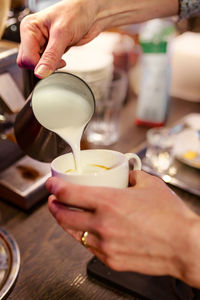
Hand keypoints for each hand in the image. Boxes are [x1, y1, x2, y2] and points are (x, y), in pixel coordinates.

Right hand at [17, 0, 101, 77]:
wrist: (92, 13)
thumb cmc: (76, 13)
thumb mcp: (62, 35)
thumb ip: (51, 56)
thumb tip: (40, 73)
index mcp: (29, 28)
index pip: (26, 58)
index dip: (40, 64)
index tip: (55, 61)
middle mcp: (33, 36)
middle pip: (29, 63)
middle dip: (43, 65)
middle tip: (58, 57)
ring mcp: (41, 43)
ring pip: (37, 65)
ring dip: (50, 64)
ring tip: (61, 52)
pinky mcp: (50, 50)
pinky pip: (47, 64)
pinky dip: (55, 64)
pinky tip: (62, 55)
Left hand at [46, 170, 199, 286]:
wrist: (185, 246)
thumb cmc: (171, 217)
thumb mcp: (150, 184)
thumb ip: (132, 177)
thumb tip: (126, 176)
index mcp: (109, 202)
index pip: (69, 193)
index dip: (55, 187)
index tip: (51, 184)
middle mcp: (102, 225)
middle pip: (63, 216)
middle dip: (54, 206)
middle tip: (53, 200)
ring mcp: (105, 245)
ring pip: (73, 233)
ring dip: (66, 222)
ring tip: (65, 214)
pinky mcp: (111, 260)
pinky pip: (89, 247)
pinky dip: (84, 236)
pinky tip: (88, 231)